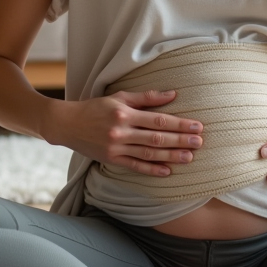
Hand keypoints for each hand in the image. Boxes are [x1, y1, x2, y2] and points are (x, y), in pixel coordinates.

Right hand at [57, 90, 202, 176]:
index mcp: (125, 114)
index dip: (179, 124)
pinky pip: (135, 166)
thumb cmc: (95, 107)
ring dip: (171, 156)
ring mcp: (116, 148)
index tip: (197, 126)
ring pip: (148, 154)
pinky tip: (167, 172)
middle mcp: (121, 131)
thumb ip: (146, 97)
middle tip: (199, 142)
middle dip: (180, 141)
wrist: (67, 124)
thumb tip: (173, 94)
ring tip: (189, 157)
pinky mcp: (111, 160)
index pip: (158, 120)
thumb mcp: (119, 97)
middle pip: (156, 138)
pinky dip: (151, 170)